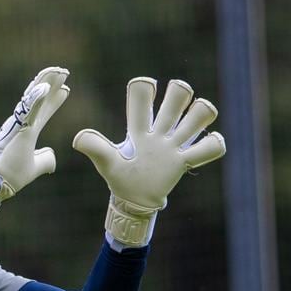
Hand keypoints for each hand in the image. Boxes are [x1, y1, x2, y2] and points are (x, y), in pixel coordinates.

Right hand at [0, 66, 70, 230]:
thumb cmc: (12, 175)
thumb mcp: (35, 167)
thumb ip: (45, 159)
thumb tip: (52, 155)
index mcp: (27, 131)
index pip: (43, 111)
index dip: (54, 100)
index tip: (66, 89)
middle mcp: (23, 124)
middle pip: (39, 99)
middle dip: (51, 84)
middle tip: (64, 71)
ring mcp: (20, 125)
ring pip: (34, 99)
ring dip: (45, 83)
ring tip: (58, 71)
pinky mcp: (18, 130)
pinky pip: (28, 111)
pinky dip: (37, 99)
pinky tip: (45, 87)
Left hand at [73, 77, 225, 246]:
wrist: (135, 201)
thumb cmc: (120, 179)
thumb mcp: (107, 163)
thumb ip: (95, 148)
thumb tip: (76, 139)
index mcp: (139, 128)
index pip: (143, 96)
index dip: (145, 88)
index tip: (147, 88)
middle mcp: (160, 131)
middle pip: (177, 96)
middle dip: (179, 92)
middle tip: (178, 100)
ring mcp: (174, 145)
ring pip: (198, 116)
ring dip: (200, 114)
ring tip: (191, 126)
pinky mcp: (185, 161)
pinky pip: (208, 148)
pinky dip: (214, 143)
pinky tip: (211, 143)